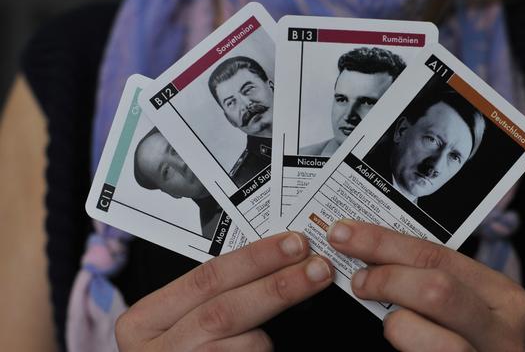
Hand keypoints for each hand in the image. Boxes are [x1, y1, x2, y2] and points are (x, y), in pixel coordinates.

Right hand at [115, 232, 332, 350]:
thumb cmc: (181, 350)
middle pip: (225, 310)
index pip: (206, 278)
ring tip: (275, 333)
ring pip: (245, 345)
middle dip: (277, 286)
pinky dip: (267, 351)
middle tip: (317, 268)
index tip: (293, 243)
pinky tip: (269, 349)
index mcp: (146, 321)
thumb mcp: (178, 322)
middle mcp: (159, 350)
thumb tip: (275, 262)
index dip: (254, 259)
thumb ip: (213, 297)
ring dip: (271, 334)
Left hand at [327, 219, 524, 351]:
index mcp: (504, 297)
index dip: (383, 242)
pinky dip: (405, 345)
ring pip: (434, 339)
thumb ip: (425, 278)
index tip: (345, 234)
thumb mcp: (455, 303)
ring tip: (391, 323)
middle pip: (437, 290)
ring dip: (398, 325)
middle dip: (387, 278)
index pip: (438, 255)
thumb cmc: (455, 336)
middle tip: (359, 280)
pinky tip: (401, 341)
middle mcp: (504, 334)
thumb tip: (365, 246)